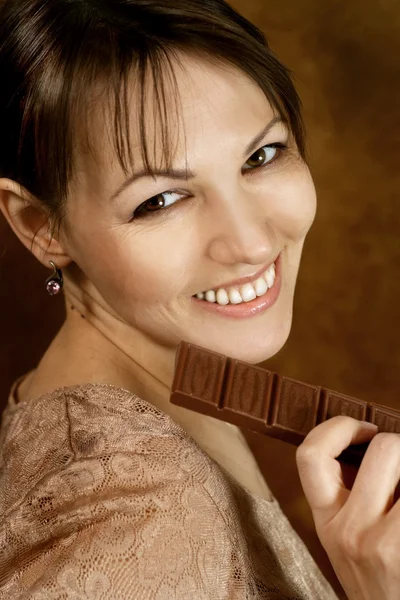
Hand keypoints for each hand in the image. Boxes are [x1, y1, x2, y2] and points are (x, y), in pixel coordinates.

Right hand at [296, 416, 399, 599]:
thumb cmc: (381, 586)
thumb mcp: (348, 543)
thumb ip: (351, 496)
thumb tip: (370, 448)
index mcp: (326, 521)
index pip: (310, 454)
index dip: (339, 427)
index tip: (365, 430)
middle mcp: (347, 529)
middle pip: (383, 447)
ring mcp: (378, 542)